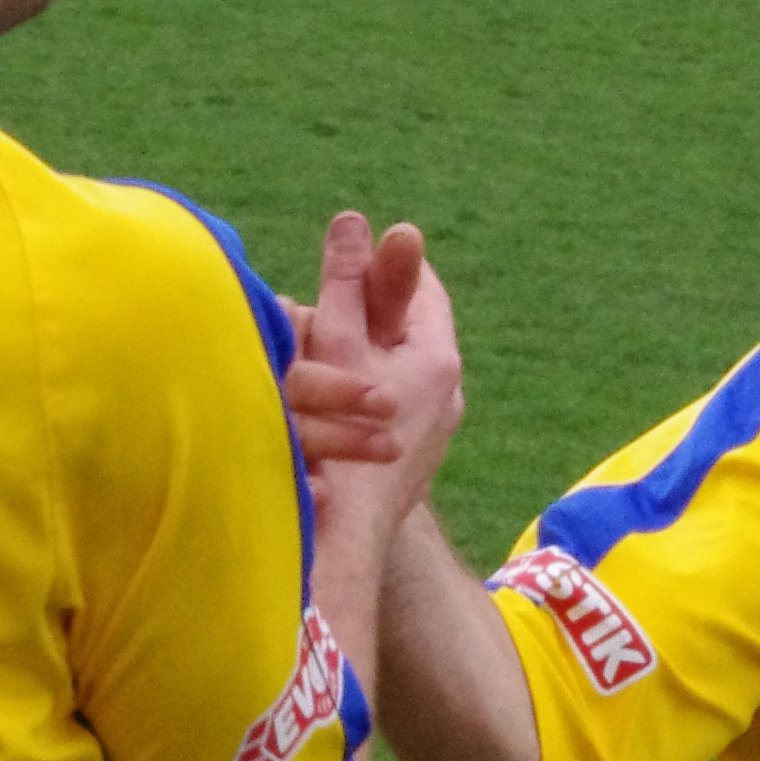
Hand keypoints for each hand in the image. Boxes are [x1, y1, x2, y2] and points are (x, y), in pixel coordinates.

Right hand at [291, 213, 461, 547]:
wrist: (342, 541)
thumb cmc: (338, 433)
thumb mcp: (337, 343)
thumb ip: (346, 282)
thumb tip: (355, 219)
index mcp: (439, 359)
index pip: (420, 287)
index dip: (382, 264)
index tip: (348, 253)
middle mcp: (447, 396)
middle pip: (403, 330)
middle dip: (362, 312)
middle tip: (322, 298)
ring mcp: (431, 433)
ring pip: (390, 371)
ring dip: (355, 354)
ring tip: (313, 344)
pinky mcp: (409, 462)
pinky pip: (383, 408)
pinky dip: (355, 392)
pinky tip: (320, 397)